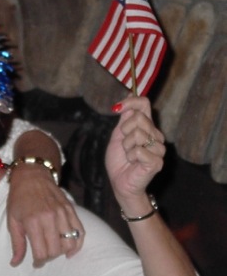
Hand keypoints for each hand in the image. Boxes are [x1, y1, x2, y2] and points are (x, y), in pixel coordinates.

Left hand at [6, 164, 83, 267]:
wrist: (32, 175)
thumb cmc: (18, 198)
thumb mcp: (12, 220)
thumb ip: (17, 243)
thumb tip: (15, 263)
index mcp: (33, 222)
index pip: (42, 252)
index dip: (39, 262)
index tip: (36, 263)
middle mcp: (50, 218)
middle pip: (56, 251)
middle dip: (49, 258)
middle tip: (43, 256)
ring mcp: (63, 214)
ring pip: (69, 243)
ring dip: (62, 252)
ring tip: (54, 251)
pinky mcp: (71, 210)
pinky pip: (80, 232)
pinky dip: (77, 244)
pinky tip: (70, 250)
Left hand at [106, 96, 164, 211]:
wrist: (120, 182)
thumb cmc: (119, 160)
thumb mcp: (118, 135)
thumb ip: (125, 117)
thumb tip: (130, 93)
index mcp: (147, 127)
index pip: (144, 104)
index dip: (130, 102)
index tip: (116, 108)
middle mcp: (156, 135)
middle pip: (138, 118)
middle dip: (124, 132)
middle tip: (125, 145)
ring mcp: (159, 149)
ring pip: (137, 134)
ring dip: (126, 146)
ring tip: (129, 156)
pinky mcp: (157, 162)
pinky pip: (138, 150)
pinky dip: (130, 156)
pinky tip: (134, 163)